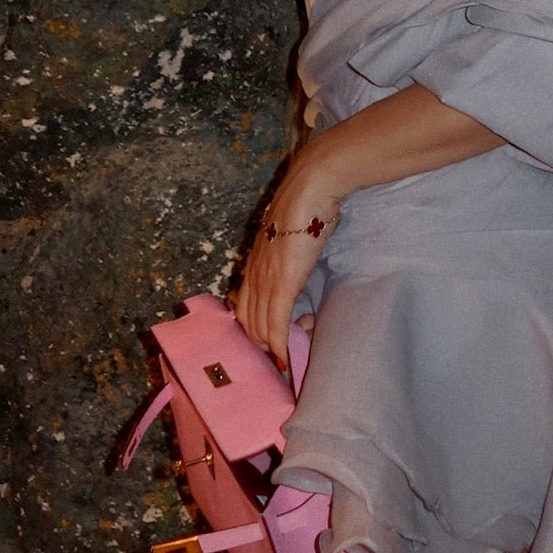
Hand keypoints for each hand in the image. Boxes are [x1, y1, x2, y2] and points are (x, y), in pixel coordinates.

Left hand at [231, 159, 336, 371]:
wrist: (309, 191)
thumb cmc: (305, 207)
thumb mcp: (288, 235)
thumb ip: (287, 254)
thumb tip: (297, 264)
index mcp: (254, 263)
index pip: (243, 306)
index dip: (252, 328)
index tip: (264, 344)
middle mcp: (253, 275)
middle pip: (246, 322)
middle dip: (259, 344)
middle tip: (276, 359)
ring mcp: (266, 280)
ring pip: (258, 327)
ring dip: (271, 347)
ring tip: (284, 361)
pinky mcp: (283, 284)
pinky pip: (275, 323)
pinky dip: (279, 344)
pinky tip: (284, 358)